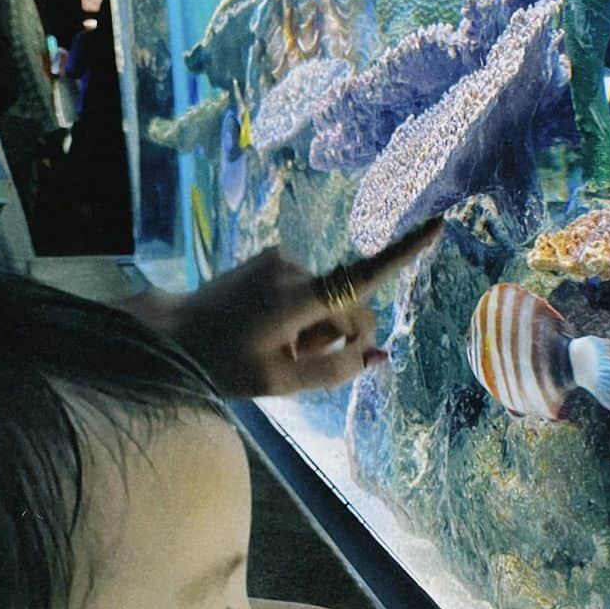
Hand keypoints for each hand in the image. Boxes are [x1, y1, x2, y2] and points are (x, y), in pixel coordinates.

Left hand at [166, 216, 443, 398]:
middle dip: (340, 336)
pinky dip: (301, 315)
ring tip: (277, 347)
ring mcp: (281, 261)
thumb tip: (378, 357)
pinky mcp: (271, 260)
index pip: (363, 278)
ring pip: (327, 302)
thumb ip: (335, 371)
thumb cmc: (224, 364)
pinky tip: (268, 331)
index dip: (404, 253)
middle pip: (348, 307)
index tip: (439, 225)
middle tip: (299, 363)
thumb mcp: (280, 383)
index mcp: (298, 299)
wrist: (170, 334)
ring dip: (316, 328)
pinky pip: (307, 291)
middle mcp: (294, 269)